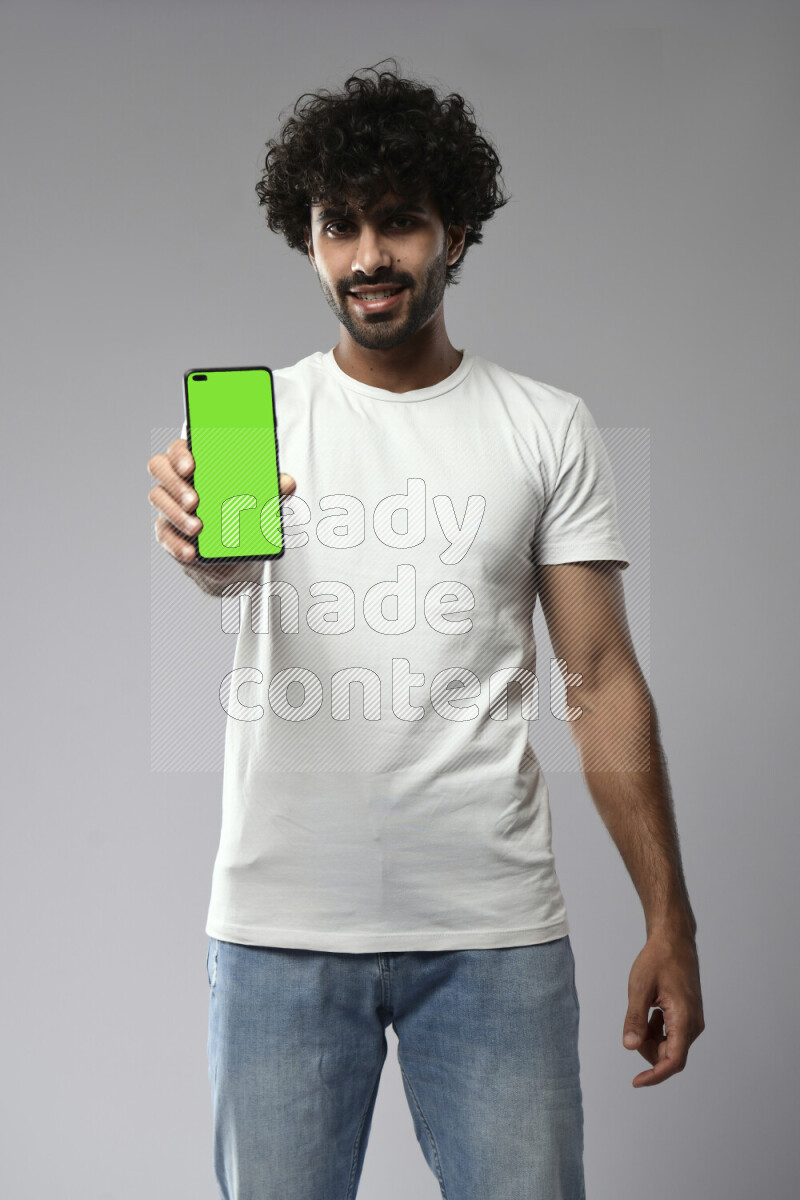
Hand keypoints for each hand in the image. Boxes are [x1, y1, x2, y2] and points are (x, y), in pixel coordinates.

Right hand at [147, 438, 295, 578]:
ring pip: (158, 499)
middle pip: (160, 468)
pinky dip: (177, 544)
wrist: (231, 550)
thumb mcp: (258, 499)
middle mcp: (177, 479)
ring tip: (197, 527)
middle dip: (176, 484)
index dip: (181, 454)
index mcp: (196, 462)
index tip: (192, 466)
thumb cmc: (239, 511)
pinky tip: (191, 552)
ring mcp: (168, 504)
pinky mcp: (167, 531)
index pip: (179, 448)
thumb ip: (271, 489)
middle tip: (194, 500)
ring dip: (176, 514)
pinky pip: (164, 535)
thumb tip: (287, 483)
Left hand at [622, 928, 704, 1086]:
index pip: (673, 1060)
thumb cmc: (658, 960)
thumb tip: (629, 1046)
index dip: (655, 1075)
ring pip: (670, 1046)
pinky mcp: (689, 1017)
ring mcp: (693, 1021)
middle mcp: (694, 1025)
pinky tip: (652, 1010)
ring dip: (652, 1038)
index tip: (636, 1081)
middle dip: (648, 1049)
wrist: (674, 940)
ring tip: (644, 1011)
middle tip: (634, 1025)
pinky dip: (657, 1030)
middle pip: (669, 1055)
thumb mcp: (640, 988)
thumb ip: (635, 1018)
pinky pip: (673, 1035)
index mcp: (684, 1019)